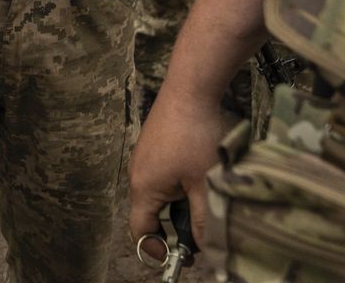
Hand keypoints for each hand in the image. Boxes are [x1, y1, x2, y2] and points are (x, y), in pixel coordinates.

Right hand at [128, 83, 229, 252]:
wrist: (190, 87)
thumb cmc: (195, 134)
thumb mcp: (204, 182)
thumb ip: (203, 218)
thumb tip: (207, 248)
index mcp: (143, 187)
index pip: (140, 230)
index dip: (156, 248)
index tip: (179, 256)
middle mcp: (137, 172)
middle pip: (150, 212)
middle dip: (174, 225)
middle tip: (200, 230)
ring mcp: (144, 155)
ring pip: (159, 192)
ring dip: (179, 203)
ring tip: (203, 198)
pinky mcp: (154, 143)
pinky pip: (162, 173)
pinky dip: (179, 183)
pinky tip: (199, 174)